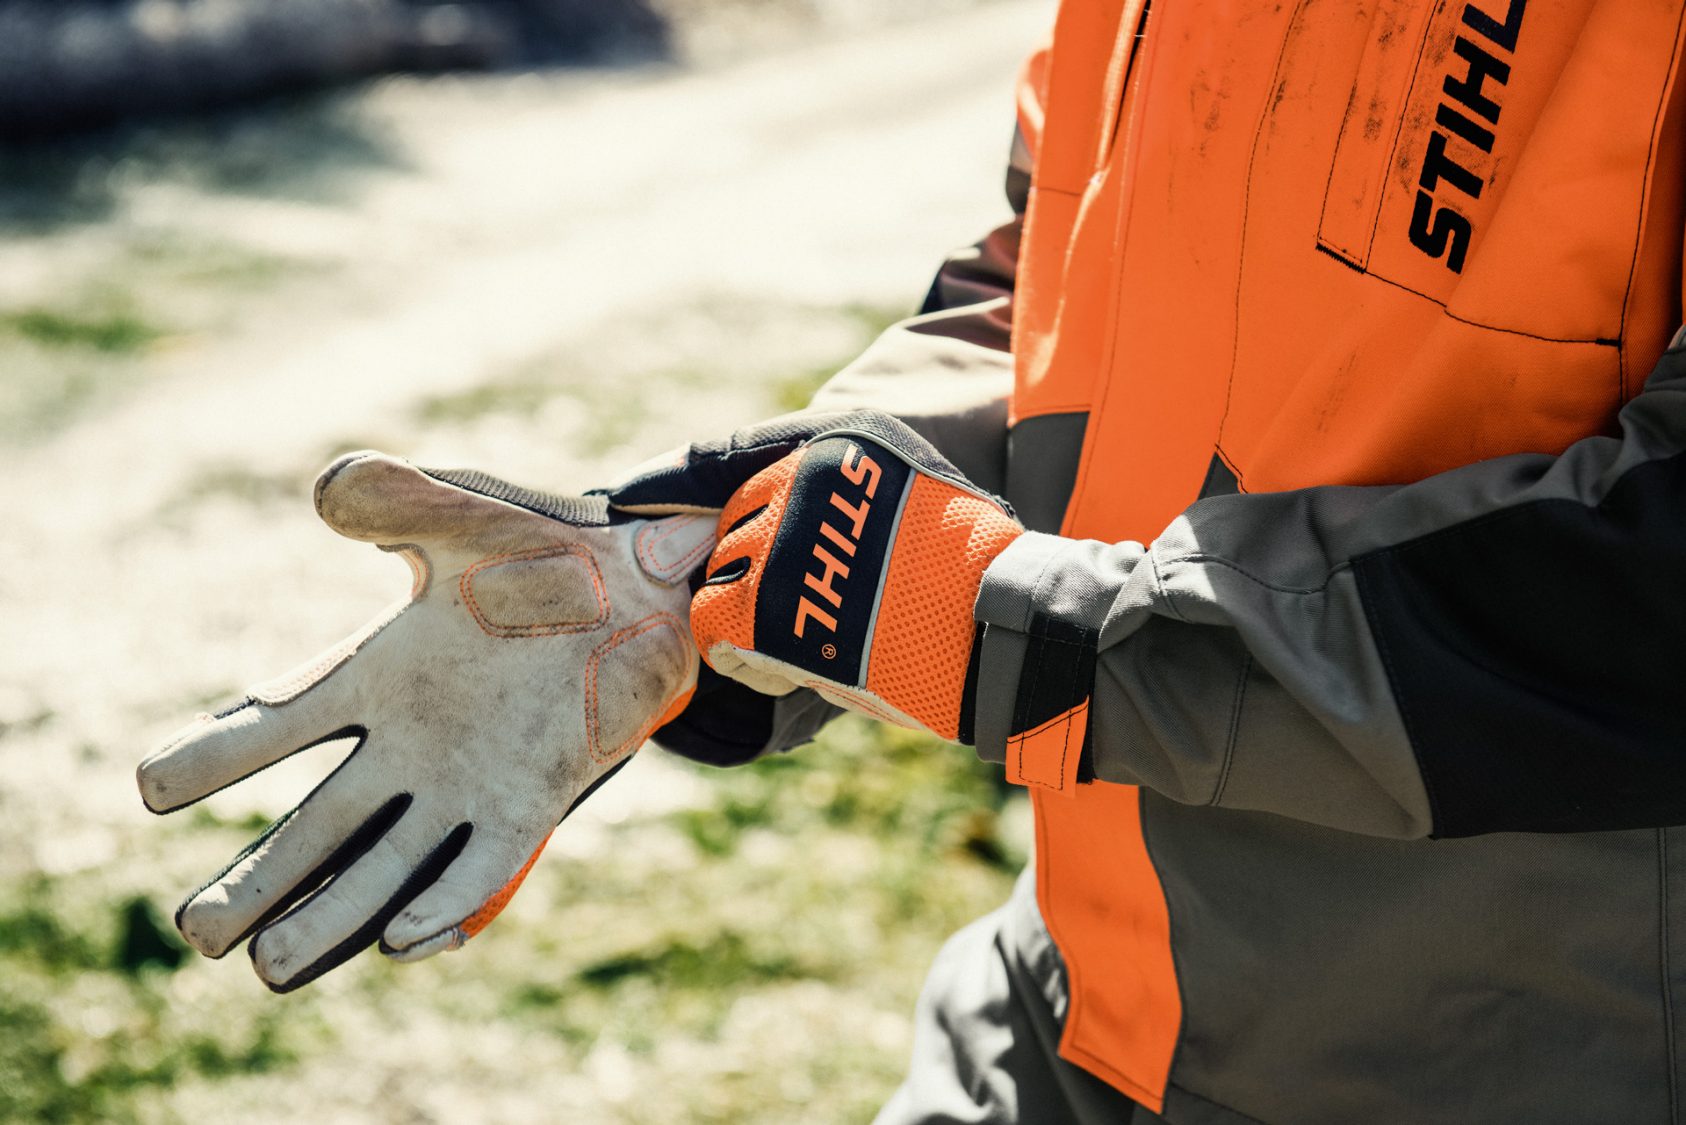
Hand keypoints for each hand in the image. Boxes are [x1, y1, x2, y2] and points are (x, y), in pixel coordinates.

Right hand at [137, 451, 713, 990]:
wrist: (643, 583)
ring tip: (269, 970)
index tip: (150, 787)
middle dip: (259, 877)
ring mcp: (468, 781)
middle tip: (196, 933)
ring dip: (331, 913)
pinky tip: (405, 941)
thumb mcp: (465, 516)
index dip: (217, 753)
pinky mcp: (531, 802)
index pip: (280, 723)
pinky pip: (483, 866)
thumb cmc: (546, 548)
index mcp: (379, 674)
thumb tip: (331, 490)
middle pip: (319, 825)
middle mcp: (411, 743)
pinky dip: (448, 902)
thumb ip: (396, 499)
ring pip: (386, 864)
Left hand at [610, 411, 1020, 741]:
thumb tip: (755, 523)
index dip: (668, 480)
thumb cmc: (971, 571)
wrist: (996, 628)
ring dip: (752, 617)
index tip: (621, 495)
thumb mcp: (914, 492)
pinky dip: (745, 657)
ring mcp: (776, 538)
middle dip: (752, 573)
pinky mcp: (764, 601)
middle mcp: (798, 478)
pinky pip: (715, 629)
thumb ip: (839, 496)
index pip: (725, 454)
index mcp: (837, 441)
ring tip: (820, 640)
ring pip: (718, 580)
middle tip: (813, 610)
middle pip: (727, 530)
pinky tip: (802, 666)